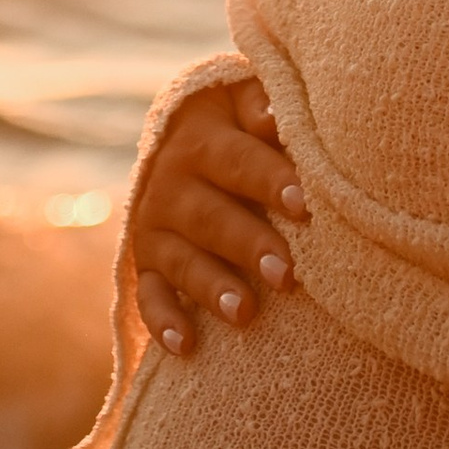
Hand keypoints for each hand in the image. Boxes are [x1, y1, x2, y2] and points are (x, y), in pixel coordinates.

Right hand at [131, 77, 308, 353]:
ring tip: (244, 313)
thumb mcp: (243, 101)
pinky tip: (187, 346)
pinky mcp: (144, 263)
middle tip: (286, 274)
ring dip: (211, 286)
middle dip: (248, 245)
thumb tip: (280, 116)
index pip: (239, 160)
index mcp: (202, 139)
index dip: (271, 181)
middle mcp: (171, 183)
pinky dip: (164, 321)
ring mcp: (155, 226)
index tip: (304, 204)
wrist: (180, 136)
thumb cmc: (238, 123)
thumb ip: (264, 106)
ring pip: (181, 260)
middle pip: (211, 217)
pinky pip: (149, 295)